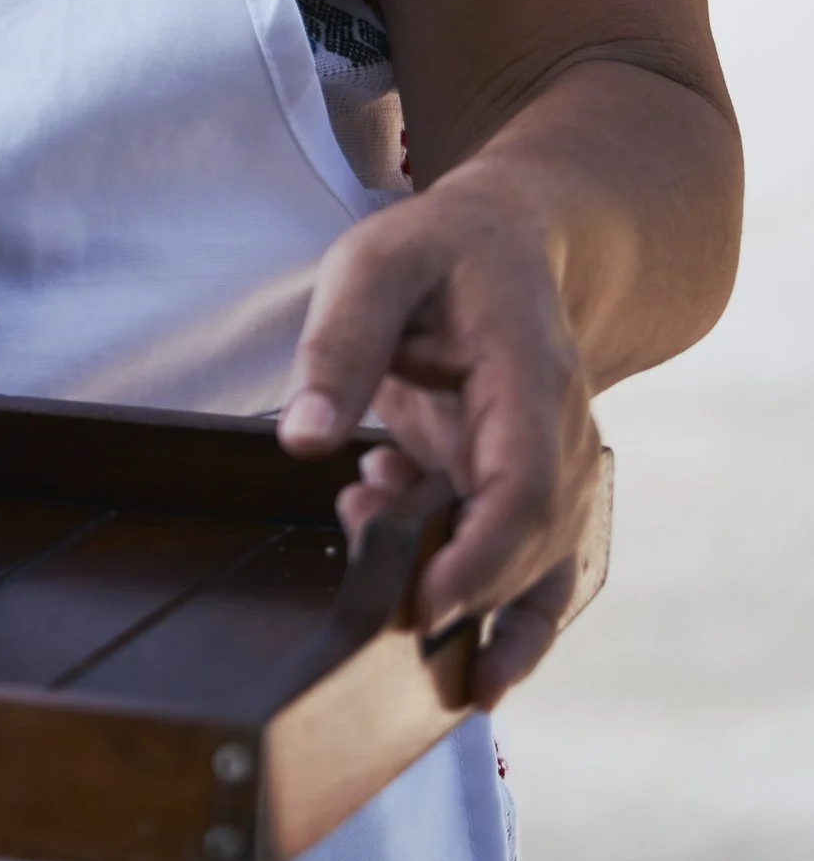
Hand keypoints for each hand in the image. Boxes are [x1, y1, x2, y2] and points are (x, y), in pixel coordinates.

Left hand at [278, 168, 601, 707]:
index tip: (427, 606)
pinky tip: (414, 596)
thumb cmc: (439, 250)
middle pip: (534, 548)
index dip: (481, 558)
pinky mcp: (522, 487)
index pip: (525, 488)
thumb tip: (301, 441)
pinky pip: (522, 565)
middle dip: (461, 593)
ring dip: (469, 604)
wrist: (508, 241)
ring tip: (395, 619)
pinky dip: (477, 599)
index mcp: (530, 378)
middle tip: (375, 598)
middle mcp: (558, 435)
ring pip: (538, 571)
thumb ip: (340, 346)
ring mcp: (549, 468)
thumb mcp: (374, 265)